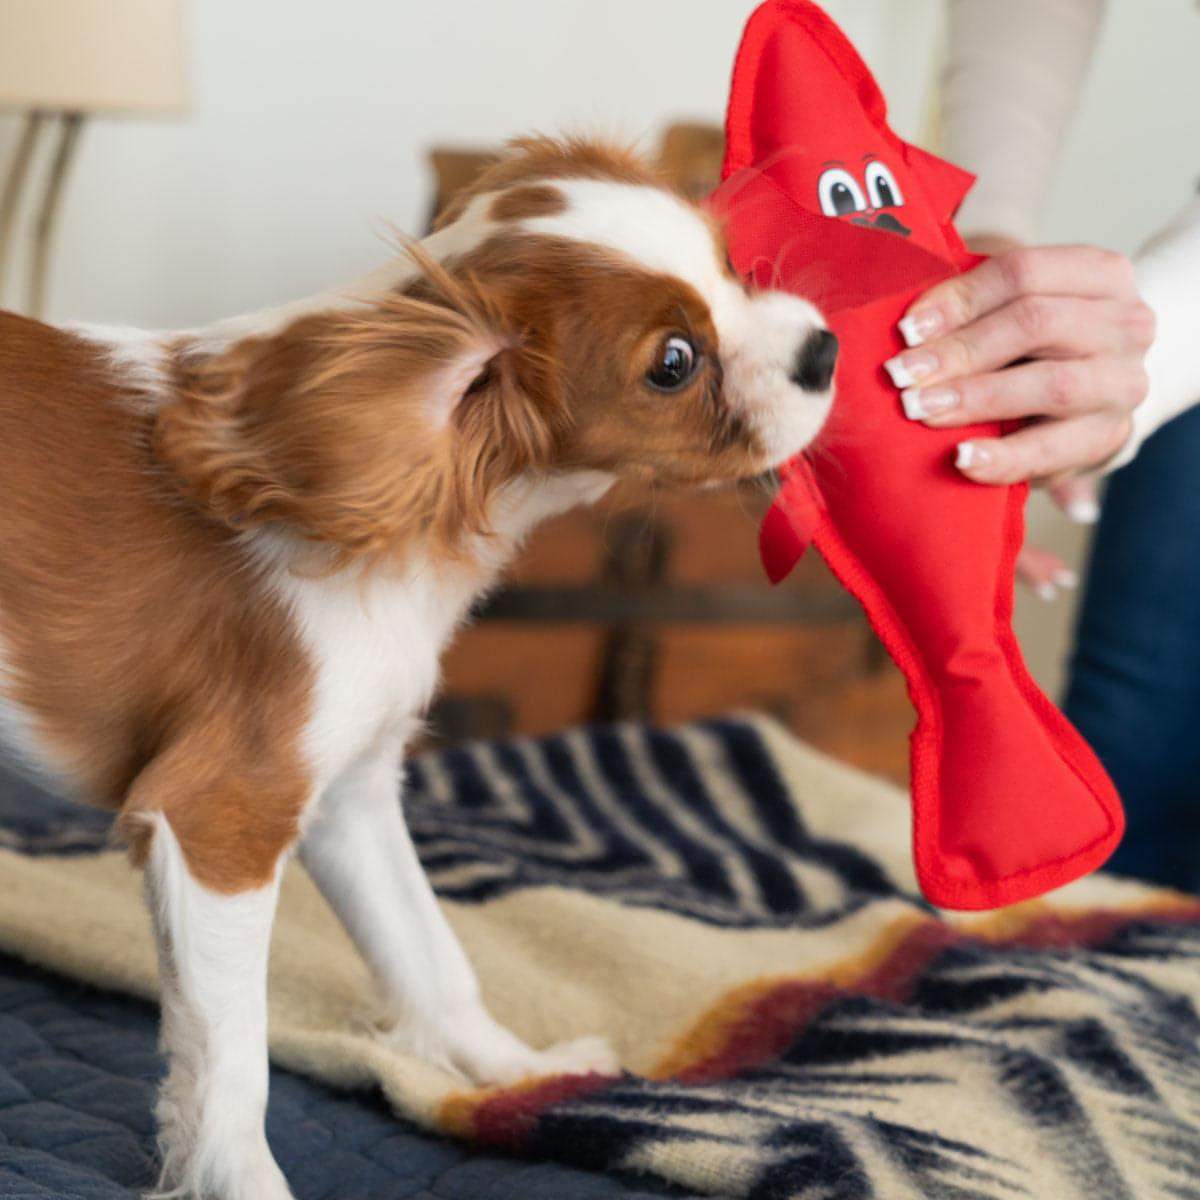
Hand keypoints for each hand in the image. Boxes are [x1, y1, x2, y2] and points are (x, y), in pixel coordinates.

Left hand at [883, 242, 1154, 494]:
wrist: (1088, 406)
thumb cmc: (1034, 350)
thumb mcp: (1011, 314)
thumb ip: (972, 311)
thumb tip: (907, 331)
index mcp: (1099, 274)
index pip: (1023, 272)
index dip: (959, 299)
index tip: (906, 330)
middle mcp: (1125, 322)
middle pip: (1035, 323)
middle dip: (958, 350)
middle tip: (901, 374)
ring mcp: (1123, 382)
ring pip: (1050, 384)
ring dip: (974, 397)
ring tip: (920, 409)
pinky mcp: (1109, 437)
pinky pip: (1052, 449)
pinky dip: (1002, 457)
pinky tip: (961, 458)